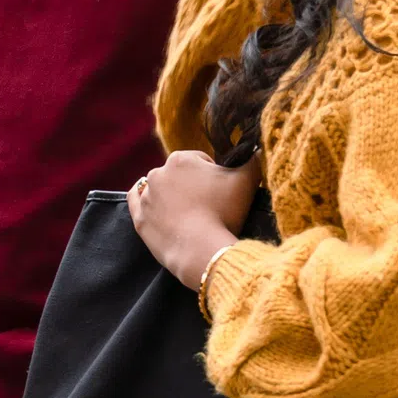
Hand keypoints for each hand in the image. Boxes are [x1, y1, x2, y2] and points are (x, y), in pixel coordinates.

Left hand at [129, 150, 258, 288]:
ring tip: (188, 213)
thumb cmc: (224, 213)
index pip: (201, 162)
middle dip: (192, 187)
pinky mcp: (139, 218)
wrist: (200, 250)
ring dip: (171, 196)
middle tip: (208, 206)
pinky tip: (155, 206)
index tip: (221, 193)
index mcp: (181, 158)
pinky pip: (136, 202)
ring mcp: (145, 197)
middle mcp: (157, 172)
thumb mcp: (246, 181)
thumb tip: (260, 147)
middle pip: (180, 176)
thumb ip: (254, 159)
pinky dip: (145, 202)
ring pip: (159, 190)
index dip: (214, 177)